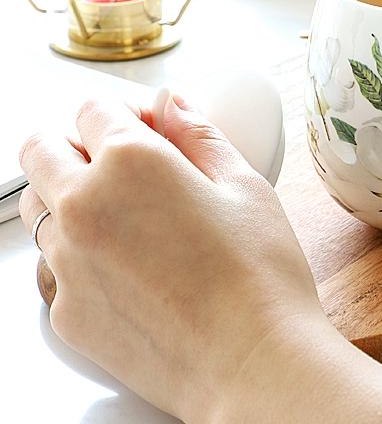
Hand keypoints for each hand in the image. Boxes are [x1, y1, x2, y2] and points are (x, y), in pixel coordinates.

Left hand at [18, 97, 381, 423]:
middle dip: (79, 144)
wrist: (252, 362)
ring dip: (71, 195)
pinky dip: (77, 252)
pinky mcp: (65, 312)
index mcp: (129, 162)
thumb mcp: (243, 183)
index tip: (153, 130)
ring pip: (40, 206)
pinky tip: (130, 268)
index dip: (126, 112)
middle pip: (42, 149)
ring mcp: (65, 263)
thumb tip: (172, 101)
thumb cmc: (259, 272)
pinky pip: (51, 265)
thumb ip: (198, 132)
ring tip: (131, 218)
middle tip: (129, 166)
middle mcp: (82, 206)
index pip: (92, 109)